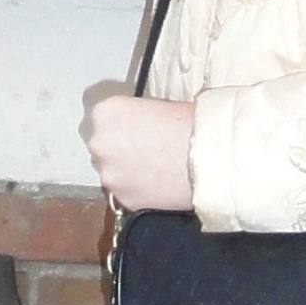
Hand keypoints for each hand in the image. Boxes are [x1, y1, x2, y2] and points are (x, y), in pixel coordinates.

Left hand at [84, 93, 196, 210]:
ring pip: (111, 172)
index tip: (136, 129)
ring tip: (154, 171)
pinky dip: (136, 191)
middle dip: (119, 149)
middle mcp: (99, 142)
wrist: (206, 157)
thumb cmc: (189, 124)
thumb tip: (138, 126)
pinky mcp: (121, 198)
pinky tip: (157, 185)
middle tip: (145, 151)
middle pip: (102, 146)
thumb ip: (136, 117)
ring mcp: (108, 174)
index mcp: (105, 112)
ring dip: (125, 171)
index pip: (104, 117)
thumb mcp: (157, 106)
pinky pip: (124, 193)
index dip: (122, 124)